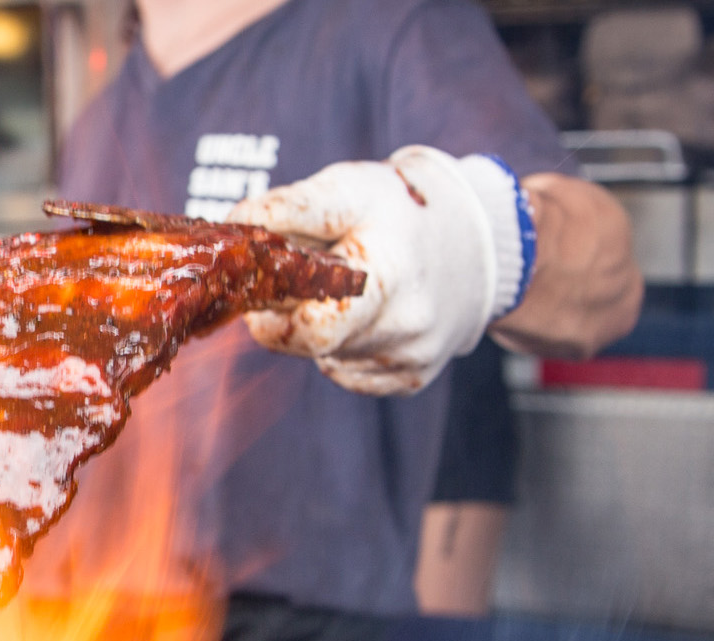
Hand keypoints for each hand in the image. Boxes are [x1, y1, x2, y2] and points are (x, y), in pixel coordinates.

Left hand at [230, 146, 530, 395]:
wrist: (481, 233)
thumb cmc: (404, 208)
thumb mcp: (347, 189)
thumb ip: (287, 209)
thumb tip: (232, 227)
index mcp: (384, 281)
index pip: (305, 333)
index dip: (273, 315)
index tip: (272, 287)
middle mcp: (404, 328)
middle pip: (311, 347)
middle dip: (296, 316)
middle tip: (307, 282)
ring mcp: (412, 357)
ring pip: (330, 361)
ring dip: (321, 331)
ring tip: (347, 290)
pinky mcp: (415, 375)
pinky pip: (353, 377)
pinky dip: (345, 350)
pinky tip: (365, 316)